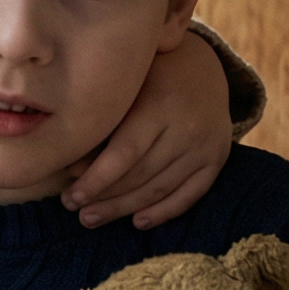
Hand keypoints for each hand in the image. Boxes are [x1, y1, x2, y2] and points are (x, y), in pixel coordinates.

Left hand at [62, 31, 231, 229]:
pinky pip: (190, 195)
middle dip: (105, 197)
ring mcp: (207, 146)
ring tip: (93, 218)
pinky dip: (164, 212)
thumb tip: (73, 171)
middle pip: (142, 175)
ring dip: (125, 209)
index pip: (125, 153)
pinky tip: (137, 222)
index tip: (71, 197)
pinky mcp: (217, 160)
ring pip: (161, 189)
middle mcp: (188, 127)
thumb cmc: (149, 75)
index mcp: (162, 104)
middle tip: (74, 209)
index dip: (96, 180)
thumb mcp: (126, 86)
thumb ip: (104, 124)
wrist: (202, 67)